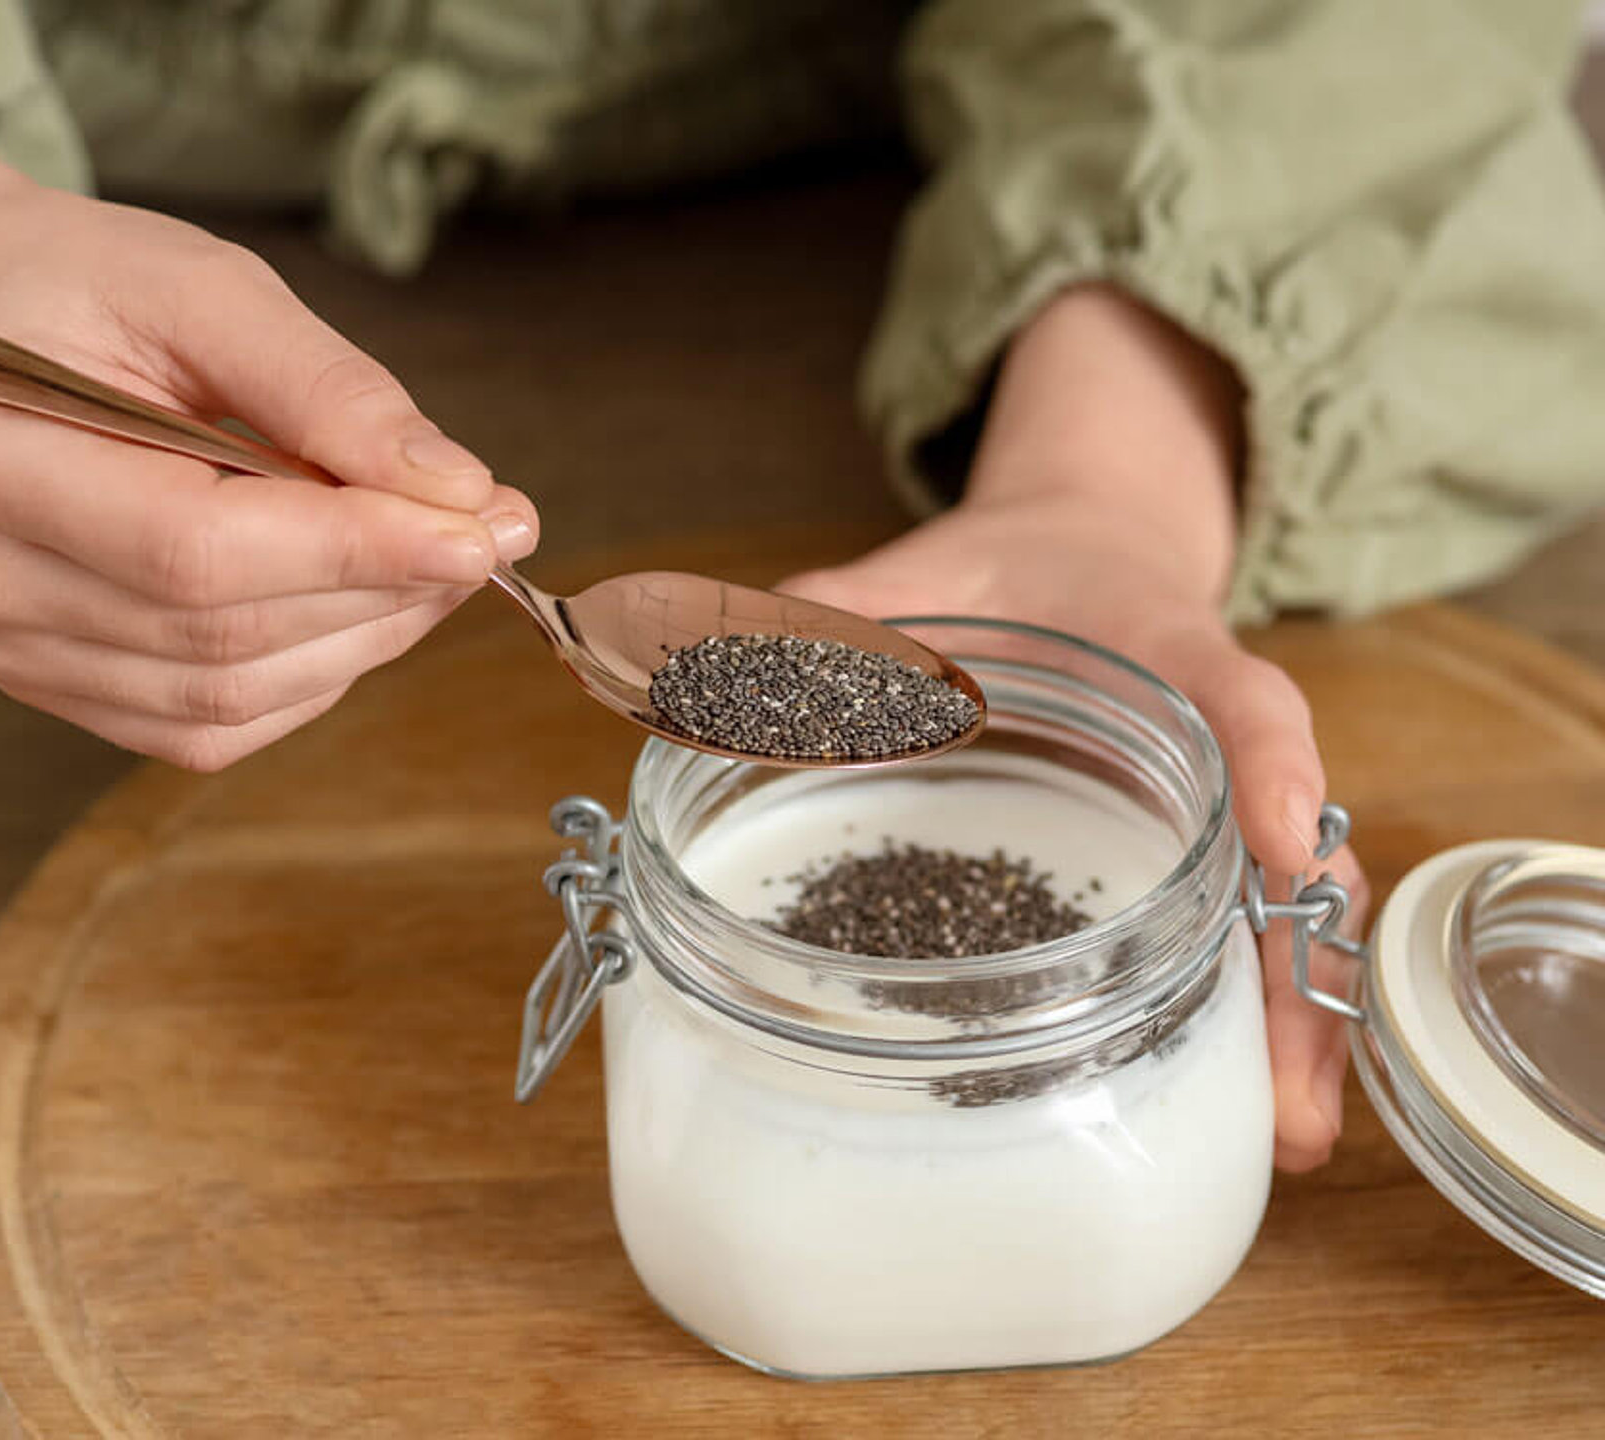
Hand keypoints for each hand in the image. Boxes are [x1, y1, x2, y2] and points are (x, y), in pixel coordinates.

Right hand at [0, 20, 535, 769]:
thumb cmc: (75, 286)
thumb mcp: (203, 288)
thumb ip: (329, 389)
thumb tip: (457, 491)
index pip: (196, 550)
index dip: (356, 551)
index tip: (485, 527)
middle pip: (219, 636)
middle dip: (382, 595)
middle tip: (483, 535)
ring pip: (221, 699)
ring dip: (358, 643)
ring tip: (427, 563)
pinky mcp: (39, 679)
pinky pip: (199, 726)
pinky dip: (302, 679)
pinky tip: (349, 607)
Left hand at [783, 283, 1364, 1169]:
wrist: (1075, 565)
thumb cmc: (1007, 575)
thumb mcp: (924, 572)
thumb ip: (826, 610)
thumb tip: (698, 666)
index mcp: (1162, 654)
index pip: (1238, 697)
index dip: (1265, 765)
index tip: (1272, 840)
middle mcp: (1208, 746)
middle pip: (1293, 853)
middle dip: (1294, 971)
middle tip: (1287, 1092)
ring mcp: (1208, 810)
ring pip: (1284, 917)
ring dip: (1288, 1027)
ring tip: (1283, 1138)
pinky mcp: (1181, 861)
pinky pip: (1230, 937)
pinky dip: (1244, 1018)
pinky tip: (1237, 1107)